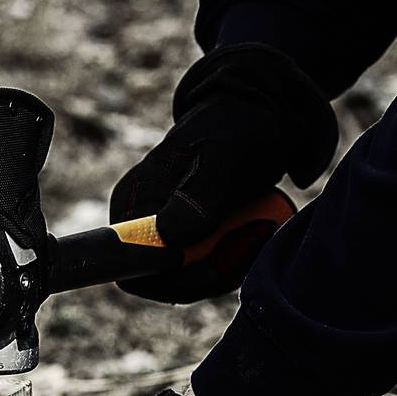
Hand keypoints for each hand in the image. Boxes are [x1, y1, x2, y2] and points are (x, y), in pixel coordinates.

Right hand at [109, 41, 336, 303]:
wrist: (259, 112)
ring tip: (262, 227)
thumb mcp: (227, 158)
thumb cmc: (241, 129)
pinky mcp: (188, 234)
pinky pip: (206, 265)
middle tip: (257, 236)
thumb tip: (167, 239)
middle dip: (215, 272)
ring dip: (231, 265)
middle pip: (167, 283)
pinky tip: (257, 231)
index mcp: (133, 204)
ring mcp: (163, 229)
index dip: (177, 280)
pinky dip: (233, 258)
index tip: (223, 259)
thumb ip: (199, 198)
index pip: (135, 274)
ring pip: (191, 278)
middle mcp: (139, 222)